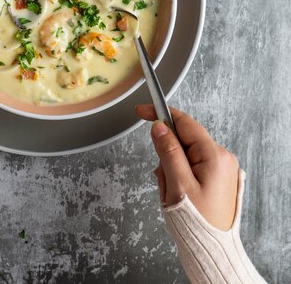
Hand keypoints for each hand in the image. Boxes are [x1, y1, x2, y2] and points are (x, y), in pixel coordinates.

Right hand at [136, 106, 238, 230]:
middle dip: (167, 157)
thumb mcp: (178, 185)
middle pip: (183, 141)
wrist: (213, 252)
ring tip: (174, 195)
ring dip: (172, 171)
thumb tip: (159, 126)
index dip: (162, 115)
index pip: (185, 123)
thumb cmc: (198, 224)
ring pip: (183, 156)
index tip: (142, 111)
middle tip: (166, 182)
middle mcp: (222, 158)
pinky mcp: (216, 179)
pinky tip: (179, 196)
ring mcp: (221, 169)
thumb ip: (168, 151)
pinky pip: (190, 168)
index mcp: (215, 156)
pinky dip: (179, 178)